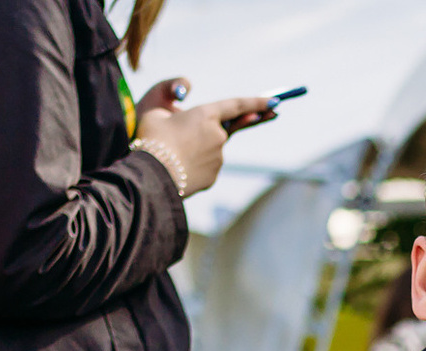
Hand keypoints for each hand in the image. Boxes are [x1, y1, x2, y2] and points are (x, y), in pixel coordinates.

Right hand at [134, 79, 274, 196]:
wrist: (149, 176)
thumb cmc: (149, 138)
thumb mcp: (153, 108)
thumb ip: (171, 99)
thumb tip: (188, 104)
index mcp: (205, 115)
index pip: (237, 105)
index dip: (258, 102)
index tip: (277, 101)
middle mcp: (217, 136)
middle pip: (224, 128)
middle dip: (243, 122)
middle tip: (273, 113)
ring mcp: (218, 158)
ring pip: (211, 148)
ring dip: (198, 148)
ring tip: (173, 152)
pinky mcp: (213, 176)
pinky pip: (206, 165)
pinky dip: (194, 164)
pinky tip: (177, 166)